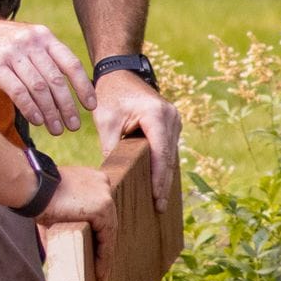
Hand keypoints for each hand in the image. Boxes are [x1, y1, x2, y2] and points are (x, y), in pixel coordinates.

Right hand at [0, 14, 96, 136]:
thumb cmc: (0, 43)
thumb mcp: (27, 41)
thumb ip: (46, 58)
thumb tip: (69, 89)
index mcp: (44, 37)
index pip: (71, 63)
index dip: (83, 86)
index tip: (90, 106)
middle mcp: (31, 43)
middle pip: (56, 80)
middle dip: (67, 106)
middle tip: (73, 126)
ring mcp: (13, 54)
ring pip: (39, 88)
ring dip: (50, 112)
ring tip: (56, 129)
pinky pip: (18, 91)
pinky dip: (30, 108)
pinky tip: (37, 121)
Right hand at [38, 165, 117, 280]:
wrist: (33, 187)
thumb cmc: (38, 198)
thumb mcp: (58, 207)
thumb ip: (66, 222)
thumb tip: (59, 246)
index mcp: (93, 180)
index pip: (102, 212)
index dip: (101, 233)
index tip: (98, 250)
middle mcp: (103, 184)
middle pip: (108, 222)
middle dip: (104, 245)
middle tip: (101, 267)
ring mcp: (105, 195)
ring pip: (109, 231)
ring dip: (105, 255)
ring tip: (101, 275)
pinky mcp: (102, 208)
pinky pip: (106, 238)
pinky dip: (104, 256)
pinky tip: (100, 271)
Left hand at [93, 72, 181, 209]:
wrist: (120, 72)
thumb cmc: (110, 95)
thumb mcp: (106, 121)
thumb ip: (111, 147)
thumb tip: (113, 176)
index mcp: (156, 114)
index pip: (160, 153)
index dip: (159, 179)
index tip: (157, 199)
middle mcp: (171, 116)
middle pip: (168, 157)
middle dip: (164, 183)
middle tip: (159, 208)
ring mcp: (174, 119)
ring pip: (171, 154)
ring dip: (165, 176)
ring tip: (159, 201)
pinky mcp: (171, 123)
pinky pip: (169, 147)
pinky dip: (164, 165)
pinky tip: (159, 183)